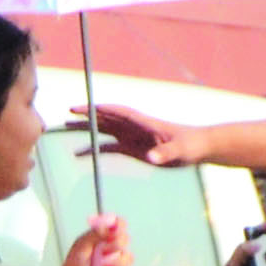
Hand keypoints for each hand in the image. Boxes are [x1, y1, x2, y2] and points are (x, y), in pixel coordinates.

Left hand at [51, 212, 128, 265]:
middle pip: (125, 239)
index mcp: (103, 236)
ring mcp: (118, 261)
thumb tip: (107, 225)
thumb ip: (95, 234)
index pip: (118, 224)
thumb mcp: (81, 246)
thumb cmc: (74, 265)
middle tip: (102, 251)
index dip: (119, 225)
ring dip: (114, 264)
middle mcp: (112, 247)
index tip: (113, 231)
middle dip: (115, 245)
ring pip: (128, 258)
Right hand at [76, 105, 203, 166]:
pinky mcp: (132, 149)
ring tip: (66, 128)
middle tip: (68, 113)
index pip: (118, 112)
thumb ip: (165, 153)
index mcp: (144, 122)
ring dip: (86, 129)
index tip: (83, 107)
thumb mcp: (180, 150)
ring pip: (104, 130)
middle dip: (87, 115)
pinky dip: (94, 150)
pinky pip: (109, 148)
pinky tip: (79, 155)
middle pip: (106, 118)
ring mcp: (131, 137)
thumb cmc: (191, 144)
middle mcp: (134, 127)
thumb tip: (151, 157)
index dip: (101, 109)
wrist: (199, 148)